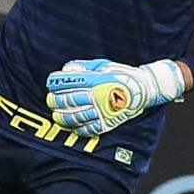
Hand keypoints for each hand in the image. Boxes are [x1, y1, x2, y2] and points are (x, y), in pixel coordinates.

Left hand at [45, 59, 185, 135]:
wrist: (143, 89)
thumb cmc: (121, 74)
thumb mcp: (103, 65)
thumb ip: (84, 67)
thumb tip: (66, 70)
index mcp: (95, 80)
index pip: (68, 83)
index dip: (55, 84)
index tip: (50, 84)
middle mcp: (97, 96)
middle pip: (68, 101)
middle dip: (55, 101)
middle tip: (50, 101)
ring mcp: (102, 111)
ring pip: (75, 117)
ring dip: (62, 117)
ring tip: (57, 115)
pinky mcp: (108, 122)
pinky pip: (89, 129)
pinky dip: (78, 128)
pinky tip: (72, 126)